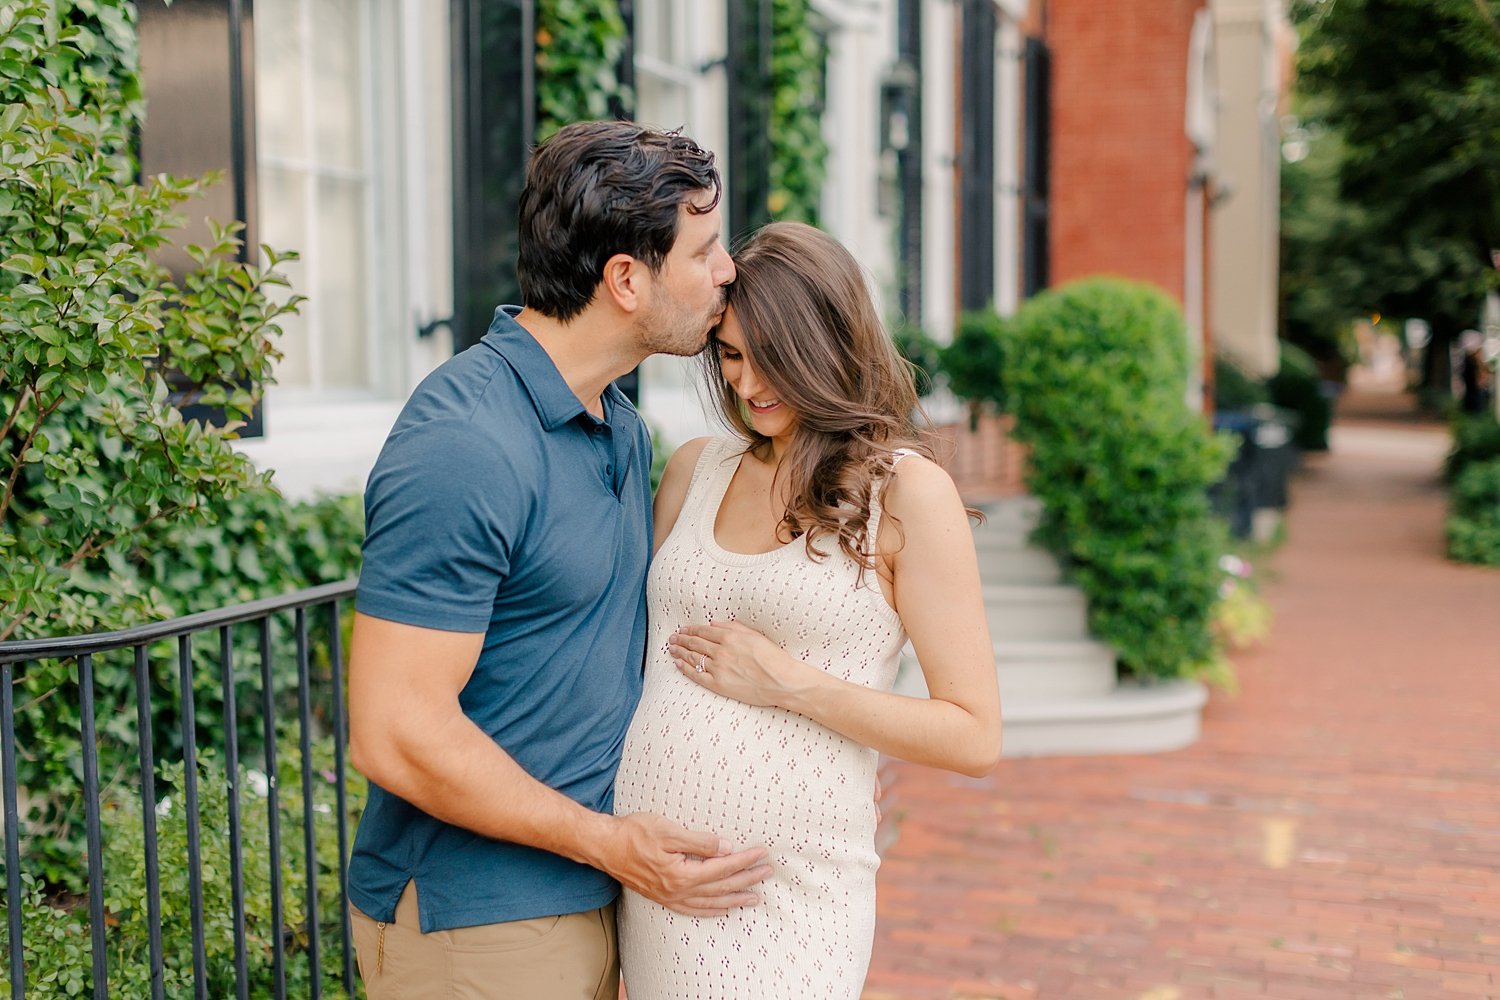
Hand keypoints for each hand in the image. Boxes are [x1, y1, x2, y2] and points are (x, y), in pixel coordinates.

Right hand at [599, 812, 771, 917]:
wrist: (605, 847)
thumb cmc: (634, 833)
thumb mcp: (668, 830)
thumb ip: (699, 842)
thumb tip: (726, 848)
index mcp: (681, 873)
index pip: (722, 867)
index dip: (744, 860)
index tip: (761, 853)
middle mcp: (677, 890)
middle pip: (721, 887)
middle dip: (746, 880)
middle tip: (767, 873)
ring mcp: (669, 897)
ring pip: (710, 902)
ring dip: (734, 899)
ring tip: (753, 897)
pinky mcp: (662, 897)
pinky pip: (692, 910)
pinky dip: (710, 910)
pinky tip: (721, 909)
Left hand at [668, 621, 807, 708]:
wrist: (781, 681)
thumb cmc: (773, 658)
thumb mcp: (755, 635)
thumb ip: (733, 627)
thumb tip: (714, 624)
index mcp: (730, 638)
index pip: (703, 632)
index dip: (690, 630)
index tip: (683, 629)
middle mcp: (721, 652)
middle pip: (695, 644)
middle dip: (681, 640)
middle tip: (672, 638)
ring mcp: (718, 669)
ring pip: (693, 658)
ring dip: (680, 652)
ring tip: (672, 649)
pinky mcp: (718, 685)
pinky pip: (697, 675)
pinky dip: (686, 669)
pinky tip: (678, 664)